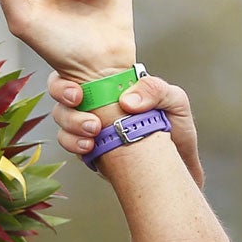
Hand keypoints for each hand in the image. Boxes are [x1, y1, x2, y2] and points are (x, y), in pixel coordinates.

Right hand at [49, 72, 202, 185]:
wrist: (180, 170)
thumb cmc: (178, 131)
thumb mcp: (175, 102)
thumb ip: (156, 91)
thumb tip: (126, 100)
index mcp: (113, 85)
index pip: (79, 72)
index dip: (67, 80)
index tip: (78, 94)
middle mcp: (97, 103)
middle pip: (62, 95)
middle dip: (63, 104)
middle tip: (89, 118)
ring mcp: (91, 127)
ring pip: (62, 121)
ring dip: (70, 127)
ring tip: (93, 135)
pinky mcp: (91, 151)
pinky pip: (71, 145)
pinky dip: (74, 146)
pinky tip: (90, 149)